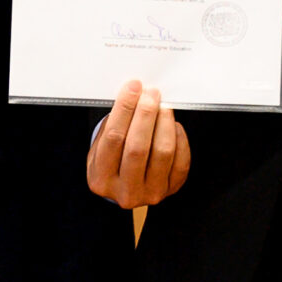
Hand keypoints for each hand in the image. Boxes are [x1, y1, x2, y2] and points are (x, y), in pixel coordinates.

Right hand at [89, 80, 190, 207]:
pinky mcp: (171, 189)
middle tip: (151, 94)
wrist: (127, 189)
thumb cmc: (114, 161)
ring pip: (162, 152)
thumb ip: (114, 126)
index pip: (113, 138)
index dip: (124, 109)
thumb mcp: (102, 148)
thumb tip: (134, 96)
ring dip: (164, 123)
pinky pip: (181, 161)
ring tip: (163, 107)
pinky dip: (179, 138)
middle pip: (137, 147)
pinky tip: (172, 126)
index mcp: (100, 179)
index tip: (133, 88)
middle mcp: (125, 192)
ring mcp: (150, 193)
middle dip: (145, 114)